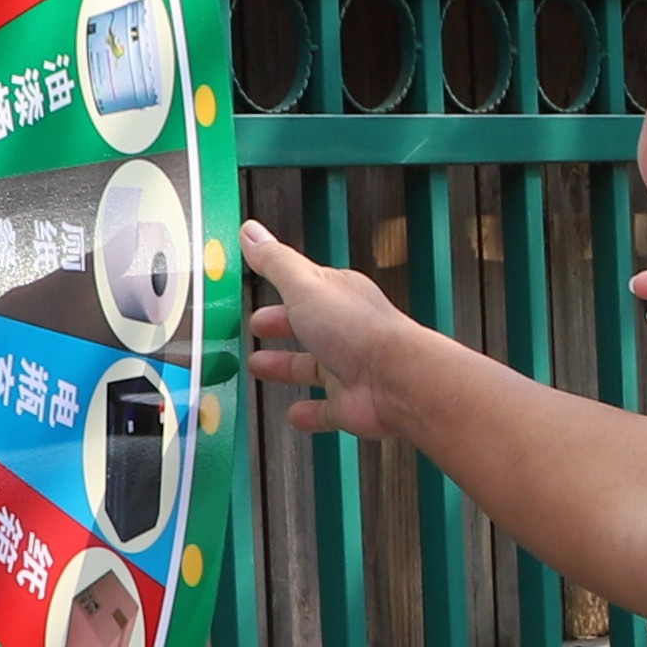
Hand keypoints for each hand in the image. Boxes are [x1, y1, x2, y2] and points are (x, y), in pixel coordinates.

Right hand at [239, 218, 446, 444]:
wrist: (396, 380)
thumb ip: (276, 262)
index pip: (303, 287)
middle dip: (280, 326)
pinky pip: (325, 410)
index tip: (253, 286)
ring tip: (259, 366)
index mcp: (337, 297)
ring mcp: (348, 369)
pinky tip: (294, 414)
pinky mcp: (349, 404)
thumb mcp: (306, 285)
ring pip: (311, 368)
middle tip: (256, 326)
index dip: (278, 287)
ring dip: (286, 367)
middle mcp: (345, 331)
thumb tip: (251, 233)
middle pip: (306, 327)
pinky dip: (308, 412)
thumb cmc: (359, 330)